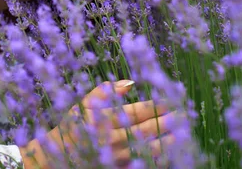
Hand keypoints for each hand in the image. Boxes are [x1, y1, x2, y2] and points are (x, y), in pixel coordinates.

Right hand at [19, 80, 176, 167]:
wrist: (56, 160)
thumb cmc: (72, 128)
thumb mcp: (84, 105)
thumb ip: (104, 91)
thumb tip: (130, 82)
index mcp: (107, 120)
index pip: (139, 111)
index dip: (157, 105)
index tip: (172, 99)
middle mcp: (115, 140)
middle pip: (149, 130)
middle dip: (169, 121)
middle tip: (185, 114)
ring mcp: (119, 159)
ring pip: (151, 150)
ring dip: (170, 141)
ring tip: (184, 133)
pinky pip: (145, 165)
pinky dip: (160, 160)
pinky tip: (171, 154)